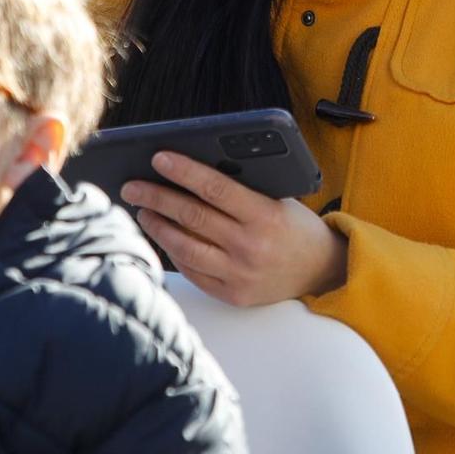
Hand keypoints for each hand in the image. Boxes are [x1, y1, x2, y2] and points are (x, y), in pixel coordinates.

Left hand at [122, 151, 347, 306]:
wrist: (322, 271)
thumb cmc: (295, 226)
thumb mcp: (278, 199)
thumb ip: (242, 189)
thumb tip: (192, 172)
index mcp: (265, 216)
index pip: (215, 188)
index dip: (184, 172)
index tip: (158, 159)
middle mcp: (250, 247)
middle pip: (192, 217)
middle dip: (156, 197)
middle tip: (132, 185)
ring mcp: (240, 274)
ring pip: (185, 247)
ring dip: (158, 226)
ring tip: (142, 210)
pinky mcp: (233, 295)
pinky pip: (193, 272)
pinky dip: (174, 252)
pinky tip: (164, 237)